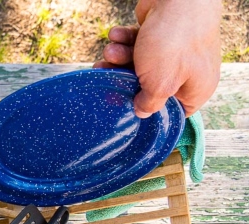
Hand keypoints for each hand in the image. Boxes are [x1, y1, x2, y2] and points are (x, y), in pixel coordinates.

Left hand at [93, 0, 221, 116]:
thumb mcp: (161, 84)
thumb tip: (141, 113)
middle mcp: (186, 73)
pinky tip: (116, 35)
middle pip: (147, 87)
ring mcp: (173, 53)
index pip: (170, 111)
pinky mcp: (160, 36)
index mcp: (195, 90)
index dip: (148, 111)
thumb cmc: (174, 44)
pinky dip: (124, 41)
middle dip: (123, 78)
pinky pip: (137, 45)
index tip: (125, 108)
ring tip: (111, 51)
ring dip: (119, 57)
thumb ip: (149, 103)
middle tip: (105, 71)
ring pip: (138, 65)